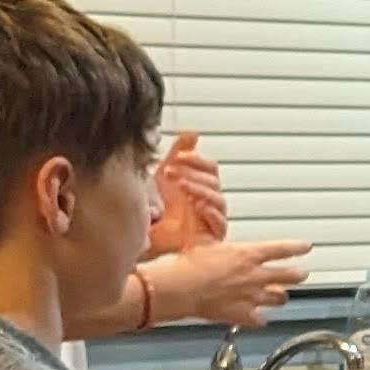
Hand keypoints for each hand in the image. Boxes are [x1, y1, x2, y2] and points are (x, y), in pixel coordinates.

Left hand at [150, 130, 227, 252]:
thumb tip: (193, 132)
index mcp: (203, 185)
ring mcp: (213, 219)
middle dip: (192, 174)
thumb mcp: (167, 175)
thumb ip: (180, 153)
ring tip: (181, 185)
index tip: (179, 156)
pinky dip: (211, 213)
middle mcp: (210, 201)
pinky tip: (197, 206)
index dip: (197, 159)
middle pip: (214, 182)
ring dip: (200, 190)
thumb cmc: (161, 209)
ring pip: (218, 200)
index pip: (210, 167)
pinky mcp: (212, 237)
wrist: (149, 236)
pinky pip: (220, 224)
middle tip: (170, 171)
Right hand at [153, 238, 312, 327]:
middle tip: (300, 274)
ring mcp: (251, 297)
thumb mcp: (205, 242)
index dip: (297, 247)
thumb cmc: (190, 264)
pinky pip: (259, 320)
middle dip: (297, 275)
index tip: (306, 247)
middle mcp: (255, 276)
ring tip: (281, 296)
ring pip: (278, 299)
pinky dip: (259, 319)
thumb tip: (213, 234)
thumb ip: (217, 241)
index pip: (282, 249)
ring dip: (280, 297)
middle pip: (289, 276)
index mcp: (248, 254)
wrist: (181, 289)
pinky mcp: (242, 314)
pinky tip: (259, 319)